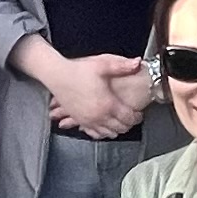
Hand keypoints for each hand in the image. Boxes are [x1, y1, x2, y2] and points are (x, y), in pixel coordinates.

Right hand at [30, 45, 150, 138]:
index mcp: (107, 104)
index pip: (128, 118)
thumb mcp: (102, 64)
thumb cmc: (78, 70)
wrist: (57, 75)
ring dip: (116, 130)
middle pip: (120, 128)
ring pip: (108, 133)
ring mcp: (88, 120)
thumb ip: (122, 66)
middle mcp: (98, 115)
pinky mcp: (79, 120)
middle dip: (128, 125)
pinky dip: (101, 133)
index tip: (139, 113)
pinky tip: (104, 128)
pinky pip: (94, 134)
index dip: (137, 117)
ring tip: (120, 123)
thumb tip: (137, 63)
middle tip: (132, 118)